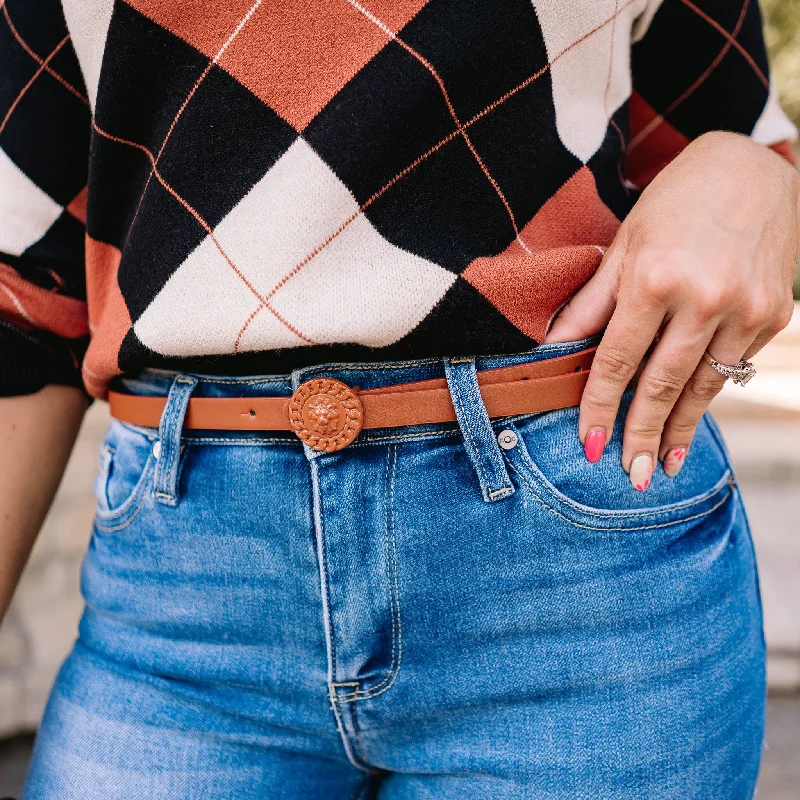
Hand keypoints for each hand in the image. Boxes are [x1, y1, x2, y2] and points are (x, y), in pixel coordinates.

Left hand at [545, 131, 798, 489]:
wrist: (757, 168)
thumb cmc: (677, 202)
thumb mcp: (624, 243)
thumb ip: (591, 302)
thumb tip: (553, 346)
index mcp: (655, 278)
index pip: (617, 360)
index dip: (600, 407)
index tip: (589, 443)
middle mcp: (705, 298)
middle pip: (662, 383)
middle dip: (642, 433)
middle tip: (629, 474)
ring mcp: (747, 310)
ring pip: (703, 386)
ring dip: (680, 429)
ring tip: (661, 464)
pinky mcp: (776, 315)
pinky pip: (733, 368)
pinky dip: (709, 396)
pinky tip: (692, 419)